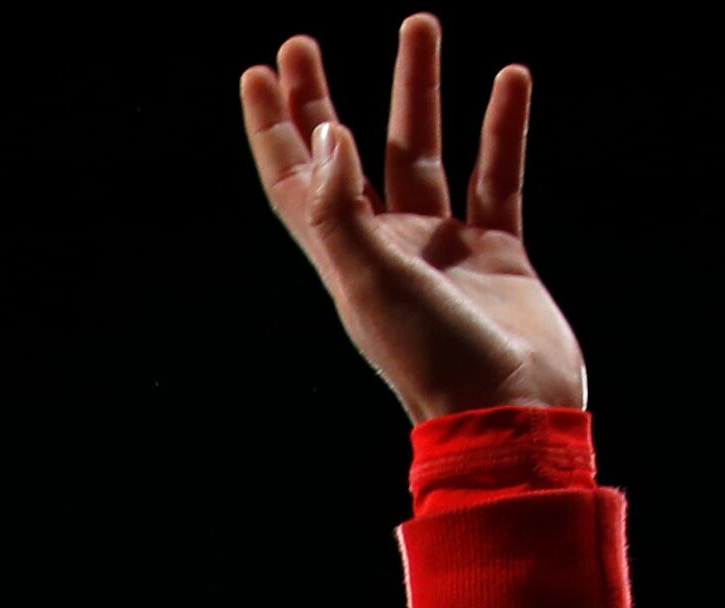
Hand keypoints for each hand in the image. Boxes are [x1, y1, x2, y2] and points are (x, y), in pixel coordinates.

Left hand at [242, 18, 585, 421]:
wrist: (509, 409)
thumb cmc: (432, 354)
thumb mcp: (372, 279)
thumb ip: (341, 209)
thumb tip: (327, 134)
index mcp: (341, 258)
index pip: (293, 181)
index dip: (272, 130)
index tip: (257, 73)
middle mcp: (383, 247)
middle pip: (346, 156)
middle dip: (322, 100)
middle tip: (303, 43)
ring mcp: (439, 247)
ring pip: (423, 151)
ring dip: (417, 91)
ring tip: (419, 26)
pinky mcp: (496, 251)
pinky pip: (497, 175)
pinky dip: (504, 127)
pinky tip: (510, 77)